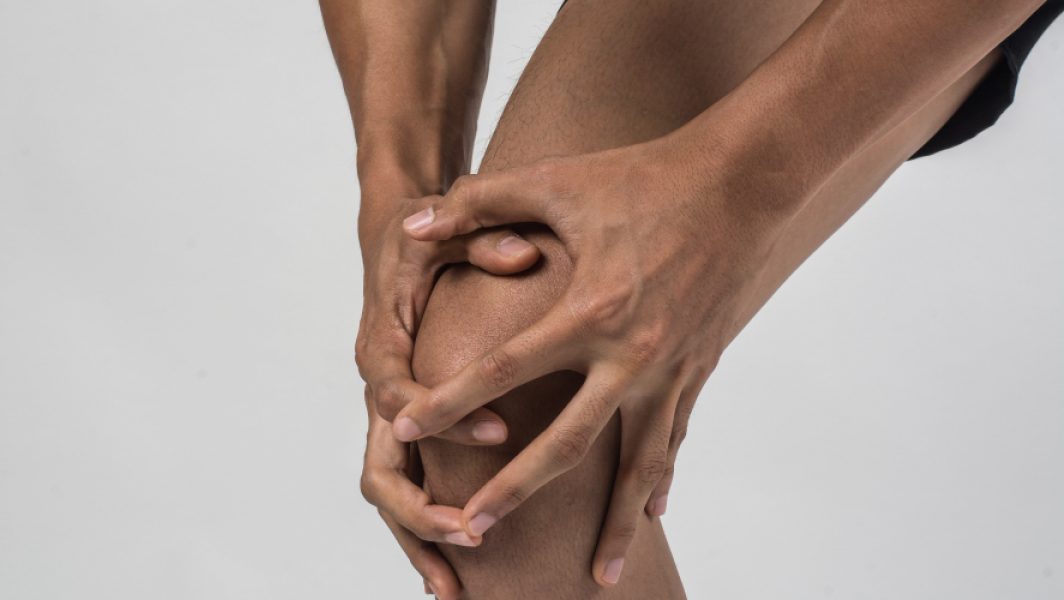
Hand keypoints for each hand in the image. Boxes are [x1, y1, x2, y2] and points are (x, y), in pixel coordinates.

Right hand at [354, 179, 542, 595]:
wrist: (394, 240)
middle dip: (420, 511)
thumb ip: (482, 240)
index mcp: (381, 344)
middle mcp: (377, 390)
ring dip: (417, 541)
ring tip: (456, 590)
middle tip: (473, 535)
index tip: (503, 433)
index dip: (446, 418)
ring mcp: (385, 417)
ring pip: (387, 493)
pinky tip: (458, 570)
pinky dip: (423, 529)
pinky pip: (406, 487)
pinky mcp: (404, 429)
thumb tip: (524, 258)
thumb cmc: (423, 237)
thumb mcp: (446, 227)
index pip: (399, 395)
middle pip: (379, 468)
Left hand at [387, 136, 794, 584]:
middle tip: (471, 533)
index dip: (446, 401)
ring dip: (616, 523)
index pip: (499, 371)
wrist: (743, 182)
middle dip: (514, 492)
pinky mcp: (699, 368)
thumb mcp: (556, 182)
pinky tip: (655, 512)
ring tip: (598, 576)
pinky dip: (661, 478)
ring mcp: (670, 369)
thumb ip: (479, 202)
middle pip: (564, 444)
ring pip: (637, 465)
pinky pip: (676, 437)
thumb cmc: (643, 177)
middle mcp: (630, 355)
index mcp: (588, 312)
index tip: (402, 431)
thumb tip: (413, 221)